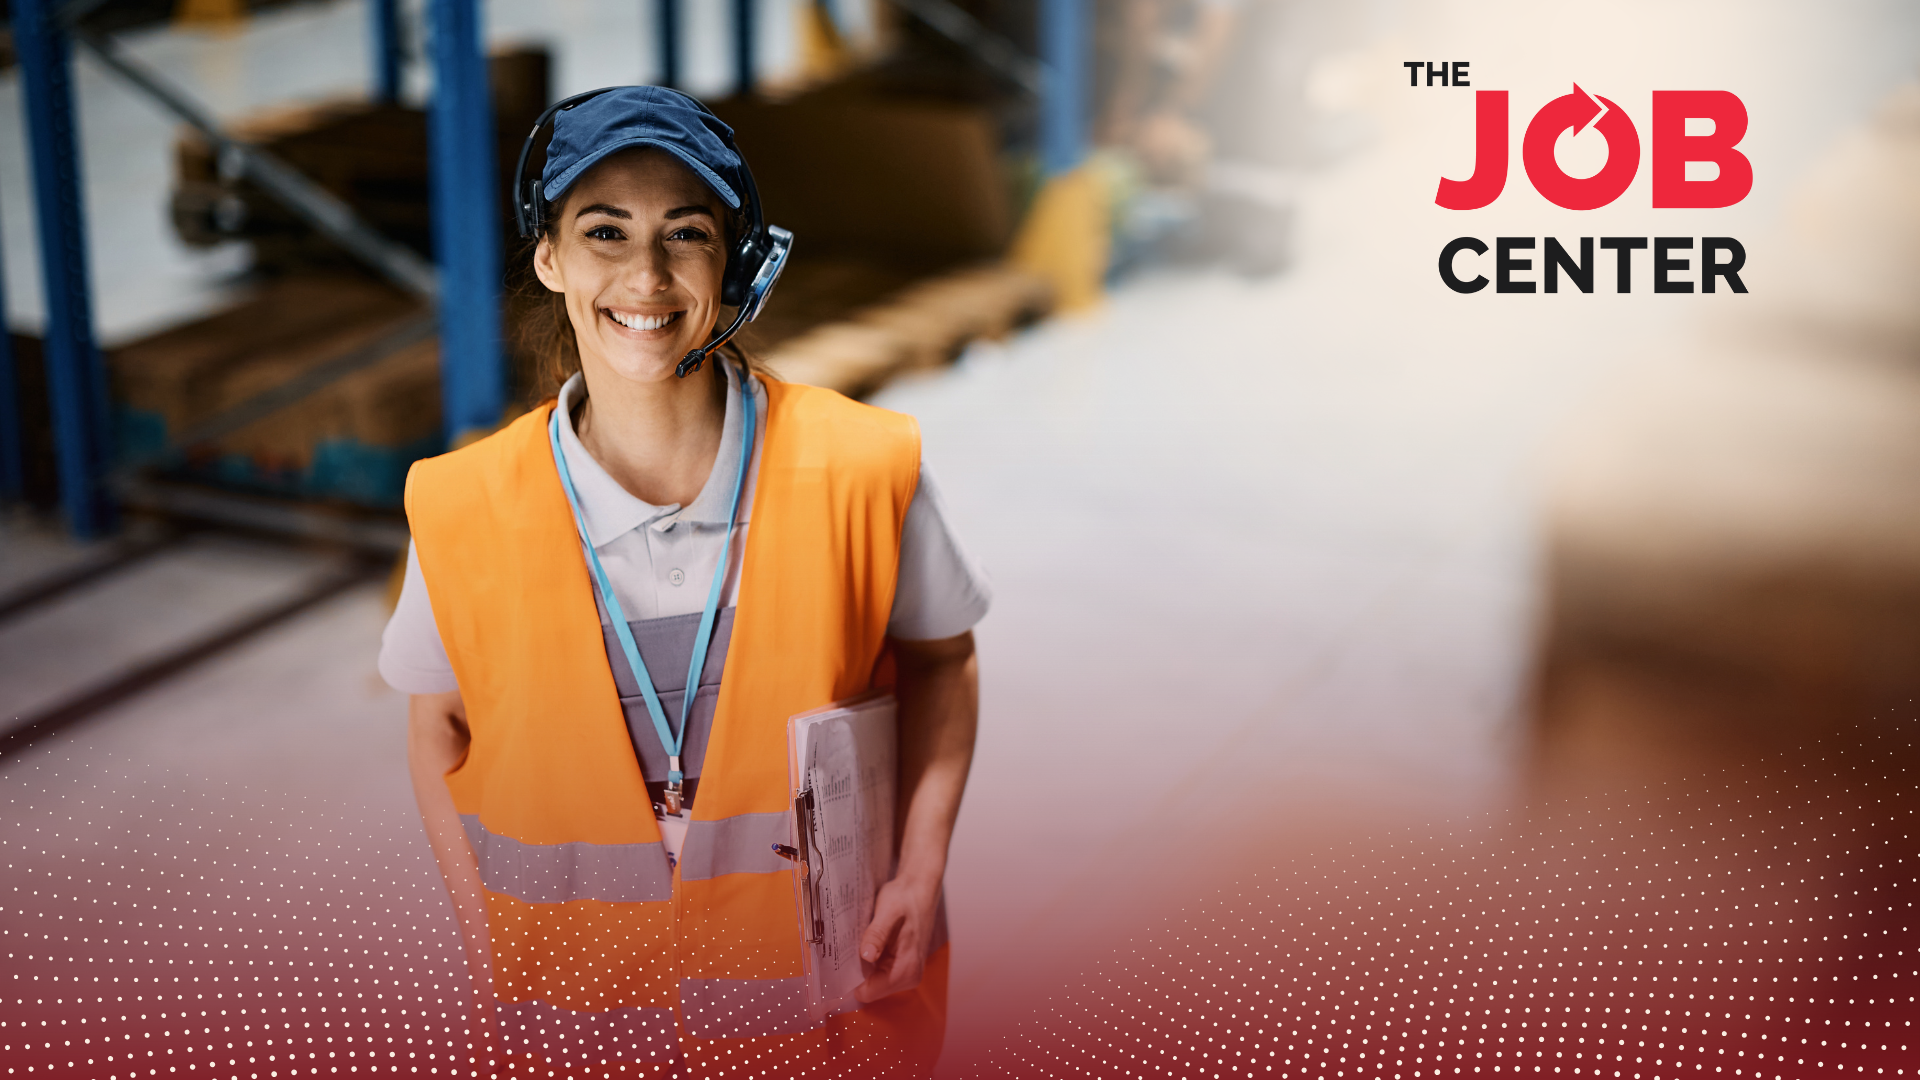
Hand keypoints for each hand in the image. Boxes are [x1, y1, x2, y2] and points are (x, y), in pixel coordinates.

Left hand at [853, 873, 939, 1002]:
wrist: (920, 890)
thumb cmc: (906, 898)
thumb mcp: (888, 911)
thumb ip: (877, 934)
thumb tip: (866, 956)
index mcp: (906, 969)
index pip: (869, 992)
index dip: (851, 981)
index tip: (837, 964)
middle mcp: (909, 977)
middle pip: (870, 989)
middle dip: (856, 972)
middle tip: (846, 949)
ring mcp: (906, 974)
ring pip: (872, 982)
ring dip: (861, 967)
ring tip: (856, 945)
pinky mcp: (902, 967)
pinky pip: (878, 973)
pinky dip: (868, 962)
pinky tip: (865, 945)